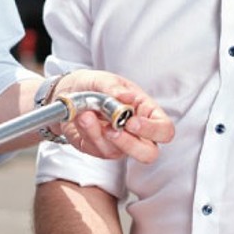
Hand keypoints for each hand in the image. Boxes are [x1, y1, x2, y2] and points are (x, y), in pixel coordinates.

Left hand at [50, 70, 174, 163]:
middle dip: (130, 145)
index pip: (164, 130)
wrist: (69, 93)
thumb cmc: (95, 85)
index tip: (131, 122)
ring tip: (86, 114)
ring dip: (98, 134)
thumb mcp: (104, 79)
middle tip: (112, 130)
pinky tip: (81, 118)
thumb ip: (114, 88)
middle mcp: (136, 133)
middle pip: (148, 154)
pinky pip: (95, 150)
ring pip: (117, 154)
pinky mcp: (98, 149)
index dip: (153, 131)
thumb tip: (127, 97)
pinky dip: (87, 133)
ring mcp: (118, 144)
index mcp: (146, 112)